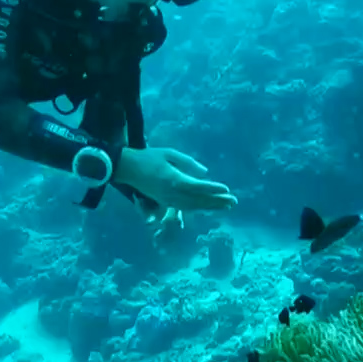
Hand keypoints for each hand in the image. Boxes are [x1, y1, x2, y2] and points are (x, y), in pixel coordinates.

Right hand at [114, 147, 236, 211]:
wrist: (128, 169)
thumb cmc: (149, 157)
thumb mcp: (169, 153)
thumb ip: (187, 162)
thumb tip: (205, 172)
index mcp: (173, 179)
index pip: (197, 186)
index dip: (213, 189)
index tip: (227, 189)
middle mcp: (172, 193)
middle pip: (198, 200)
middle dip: (217, 201)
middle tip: (234, 201)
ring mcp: (169, 200)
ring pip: (194, 206)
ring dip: (211, 206)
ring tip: (227, 205)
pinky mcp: (166, 202)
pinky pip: (186, 208)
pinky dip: (200, 208)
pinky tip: (210, 207)